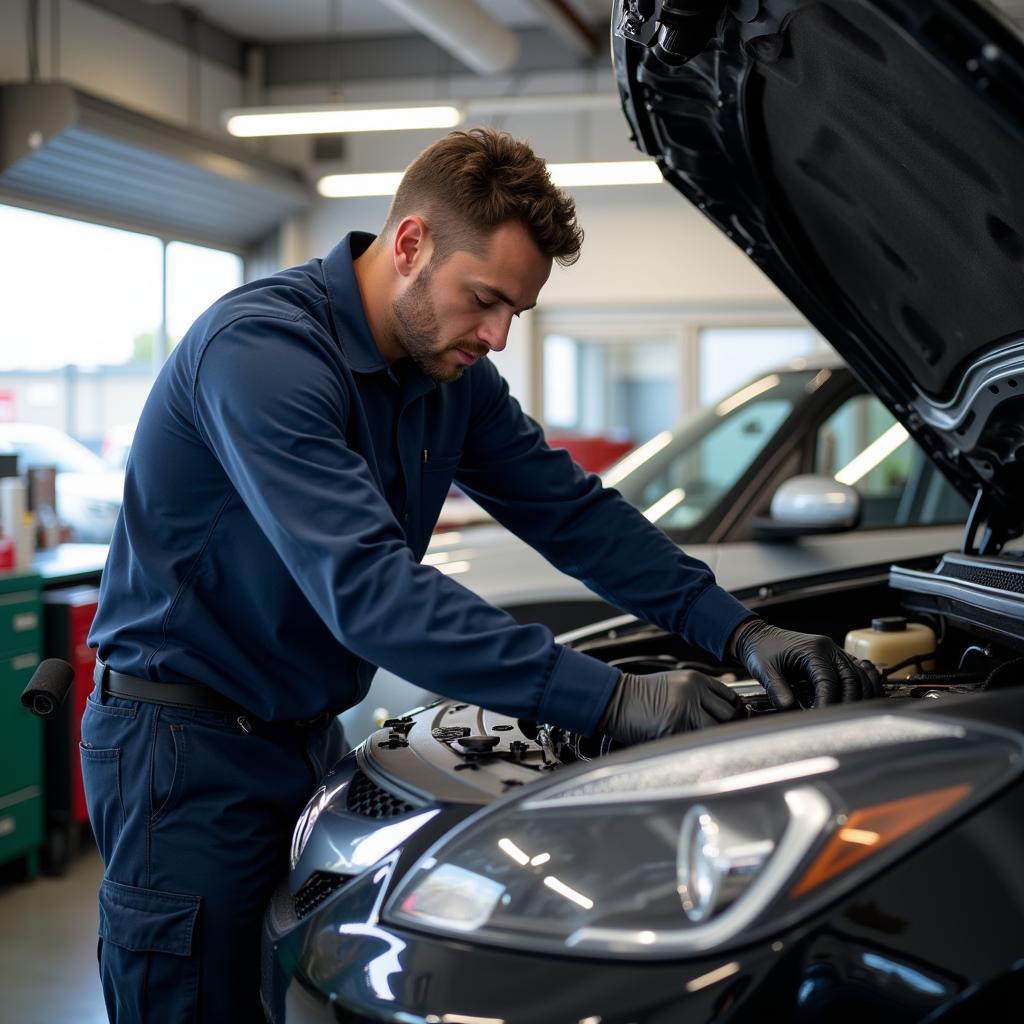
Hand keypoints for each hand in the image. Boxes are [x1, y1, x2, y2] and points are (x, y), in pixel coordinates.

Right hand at [600, 670, 743, 744]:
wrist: (614, 699)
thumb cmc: (640, 695)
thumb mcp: (674, 684)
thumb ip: (698, 694)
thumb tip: (722, 714)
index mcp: (695, 679)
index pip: (730, 697)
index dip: (736, 712)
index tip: (735, 722)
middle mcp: (693, 692)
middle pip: (730, 714)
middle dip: (730, 727)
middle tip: (726, 738)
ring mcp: (685, 710)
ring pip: (717, 730)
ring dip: (714, 739)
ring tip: (708, 745)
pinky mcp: (674, 728)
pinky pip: (697, 742)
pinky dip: (697, 748)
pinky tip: (691, 748)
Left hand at [732, 618, 884, 708]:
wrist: (758, 636)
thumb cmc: (761, 650)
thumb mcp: (764, 670)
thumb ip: (776, 689)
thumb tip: (789, 709)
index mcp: (812, 650)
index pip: (828, 680)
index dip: (828, 702)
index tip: (822, 717)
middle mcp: (828, 649)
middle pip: (851, 678)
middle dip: (848, 702)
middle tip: (840, 721)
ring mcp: (834, 652)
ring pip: (860, 674)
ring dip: (861, 695)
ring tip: (854, 716)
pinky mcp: (835, 658)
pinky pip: (858, 670)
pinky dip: (865, 684)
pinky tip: (865, 697)